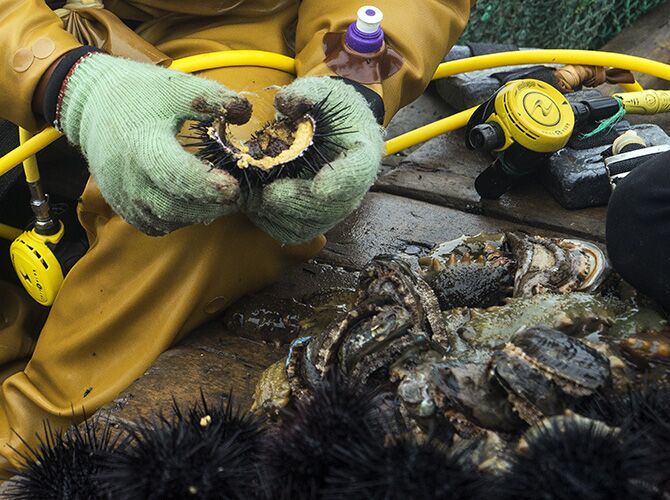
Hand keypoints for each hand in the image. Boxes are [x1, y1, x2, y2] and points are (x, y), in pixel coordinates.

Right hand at [58, 53, 249, 234]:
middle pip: (176, 206)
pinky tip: (193, 203)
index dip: (207, 185)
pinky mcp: (122, 205)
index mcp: (143, 145)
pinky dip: (177, 219)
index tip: (234, 187)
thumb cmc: (139, 94)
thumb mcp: (177, 87)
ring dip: (197, 213)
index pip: (176, 175)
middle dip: (211, 205)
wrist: (91, 102)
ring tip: (219, 198)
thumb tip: (244, 112)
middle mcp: (130, 177)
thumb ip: (213, 98)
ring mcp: (123, 195)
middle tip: (238, 195)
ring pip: (167, 220)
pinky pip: (155, 225)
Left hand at [243, 77, 384, 244]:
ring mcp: (334, 208)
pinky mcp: (313, 219)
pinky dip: (270, 222)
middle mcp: (353, 187)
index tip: (320, 186)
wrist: (333, 128)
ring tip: (252, 198)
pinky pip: (292, 232)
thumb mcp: (322, 92)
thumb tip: (285, 104)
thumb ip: (305, 95)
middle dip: (296, 203)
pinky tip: (252, 204)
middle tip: (267, 194)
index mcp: (362, 151)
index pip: (359, 171)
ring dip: (278, 216)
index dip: (341, 181)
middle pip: (331, 208)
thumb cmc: (329, 110)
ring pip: (309, 226)